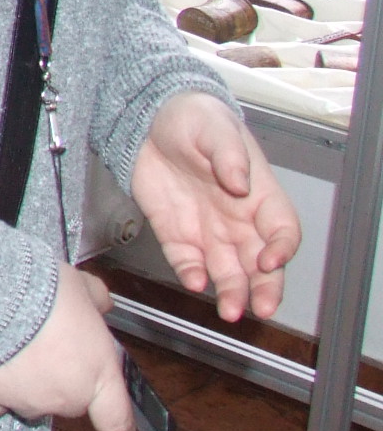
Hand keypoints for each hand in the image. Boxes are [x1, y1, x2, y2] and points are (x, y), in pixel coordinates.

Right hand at [0, 265, 134, 430]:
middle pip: (70, 402)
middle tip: (49, 348)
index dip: (119, 425)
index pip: (117, 419)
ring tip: (15, 350)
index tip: (118, 426)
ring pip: (32, 402)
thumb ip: (96, 299)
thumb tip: (101, 303)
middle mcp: (66, 397)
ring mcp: (27, 401)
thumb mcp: (81, 285)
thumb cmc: (43, 294)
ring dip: (28, 384)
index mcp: (98, 374)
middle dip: (63, 381)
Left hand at [132, 90, 299, 321]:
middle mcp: (237, 219)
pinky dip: (192, 275)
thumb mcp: (213, 128)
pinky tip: (193, 282)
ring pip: (228, 271)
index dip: (282, 249)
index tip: (269, 261)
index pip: (282, 230)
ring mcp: (207, 229)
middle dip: (264, 288)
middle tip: (262, 309)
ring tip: (229, 312)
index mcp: (257, 194)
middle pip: (260, 263)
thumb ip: (228, 155)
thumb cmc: (193, 119)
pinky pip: (187, 262)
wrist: (149, 119)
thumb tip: (240, 181)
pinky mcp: (176, 234)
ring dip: (232, 292)